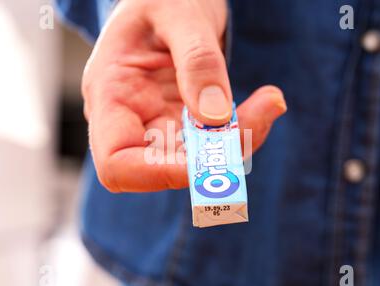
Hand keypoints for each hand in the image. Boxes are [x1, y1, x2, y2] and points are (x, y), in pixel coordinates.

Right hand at [82, 0, 286, 191]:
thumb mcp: (178, 12)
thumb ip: (197, 62)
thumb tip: (215, 118)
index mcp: (110, 95)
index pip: (117, 165)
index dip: (157, 175)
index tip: (206, 160)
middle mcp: (131, 119)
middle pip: (164, 169)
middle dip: (215, 157)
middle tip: (263, 112)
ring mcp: (158, 123)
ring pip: (196, 161)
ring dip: (237, 143)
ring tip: (269, 102)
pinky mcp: (184, 121)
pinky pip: (213, 143)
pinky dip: (242, 131)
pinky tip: (264, 103)